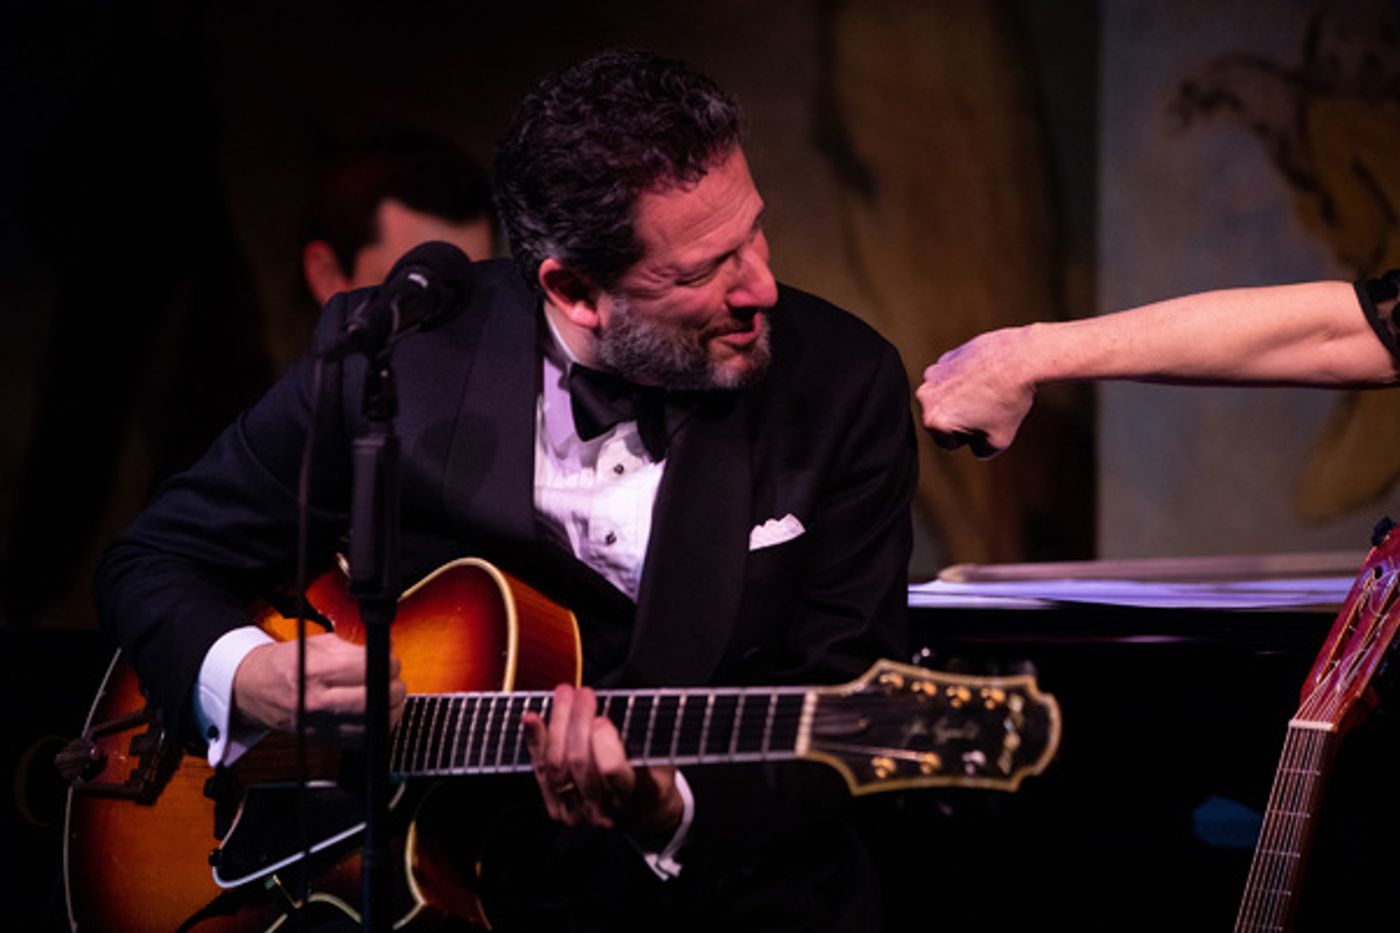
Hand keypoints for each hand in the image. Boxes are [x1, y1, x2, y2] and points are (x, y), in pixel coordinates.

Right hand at [231, 634, 406, 741]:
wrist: (253, 689)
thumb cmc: (285, 663)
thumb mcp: (317, 643)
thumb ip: (353, 648)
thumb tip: (386, 653)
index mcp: (315, 672)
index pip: (367, 670)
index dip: (388, 663)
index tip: (391, 660)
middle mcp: (316, 702)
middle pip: (374, 700)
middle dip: (394, 687)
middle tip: (394, 679)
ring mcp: (319, 725)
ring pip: (374, 724)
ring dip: (390, 708)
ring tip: (387, 695)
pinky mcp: (323, 741)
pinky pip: (362, 739)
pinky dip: (376, 725)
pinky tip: (374, 712)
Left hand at [523, 684, 683, 839]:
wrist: (644, 811)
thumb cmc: (654, 776)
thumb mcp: (659, 756)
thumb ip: (639, 737)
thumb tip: (612, 707)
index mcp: (634, 797)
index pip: (611, 770)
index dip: (602, 741)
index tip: (602, 719)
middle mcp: (603, 810)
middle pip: (578, 762)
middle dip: (577, 721)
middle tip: (584, 694)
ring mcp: (576, 812)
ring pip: (556, 764)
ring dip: (557, 723)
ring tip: (565, 694)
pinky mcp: (556, 807)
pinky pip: (541, 769)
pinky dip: (535, 740)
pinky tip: (531, 718)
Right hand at [916, 327, 1035, 457]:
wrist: (1020, 359)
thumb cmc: (1008, 399)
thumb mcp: (1000, 440)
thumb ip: (982, 451)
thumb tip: (978, 447)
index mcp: (934, 420)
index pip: (948, 442)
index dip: (971, 438)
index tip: (987, 425)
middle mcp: (927, 395)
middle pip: (945, 418)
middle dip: (964, 417)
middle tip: (990, 409)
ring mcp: (935, 373)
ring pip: (948, 396)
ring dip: (964, 398)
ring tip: (991, 393)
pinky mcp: (947, 357)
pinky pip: (954, 377)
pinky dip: (967, 379)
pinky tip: (989, 377)